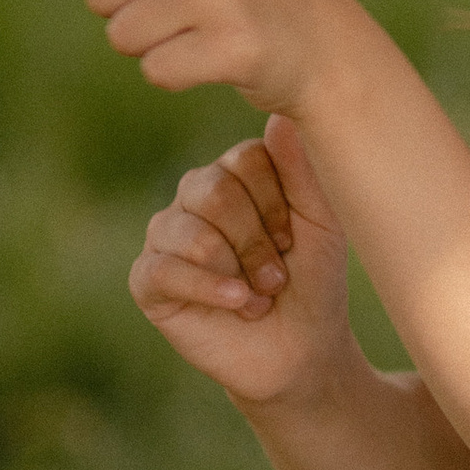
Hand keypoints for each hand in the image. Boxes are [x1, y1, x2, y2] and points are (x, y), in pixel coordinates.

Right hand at [128, 113, 352, 402]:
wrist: (299, 352)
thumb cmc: (314, 281)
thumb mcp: (322, 224)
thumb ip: (303, 172)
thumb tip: (280, 117)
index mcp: (237, 173)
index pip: (245, 157)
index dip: (276, 202)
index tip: (296, 238)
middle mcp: (196, 195)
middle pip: (214, 191)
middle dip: (255, 240)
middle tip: (277, 275)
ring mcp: (168, 235)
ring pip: (190, 230)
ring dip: (237, 269)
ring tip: (260, 296)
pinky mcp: (148, 279)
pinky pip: (163, 268)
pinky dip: (209, 287)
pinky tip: (237, 302)